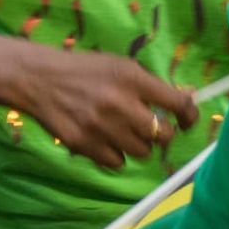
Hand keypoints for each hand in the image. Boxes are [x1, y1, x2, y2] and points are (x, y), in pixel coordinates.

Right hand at [7, 46, 198, 169]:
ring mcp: (101, 127)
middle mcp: (120, 103)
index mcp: (132, 78)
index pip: (176, 103)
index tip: (187, 122)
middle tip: (151, 130)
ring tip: (123, 133)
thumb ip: (148, 85)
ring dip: (138, 146)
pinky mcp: (84, 144)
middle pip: (162, 135)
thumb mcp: (118, 66)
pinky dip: (115, 155)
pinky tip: (104, 141)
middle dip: (161, 135)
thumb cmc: (83, 71)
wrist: (39, 79)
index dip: (189, 116)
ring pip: (141, 153)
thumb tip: (184, 103)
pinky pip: (117, 162)